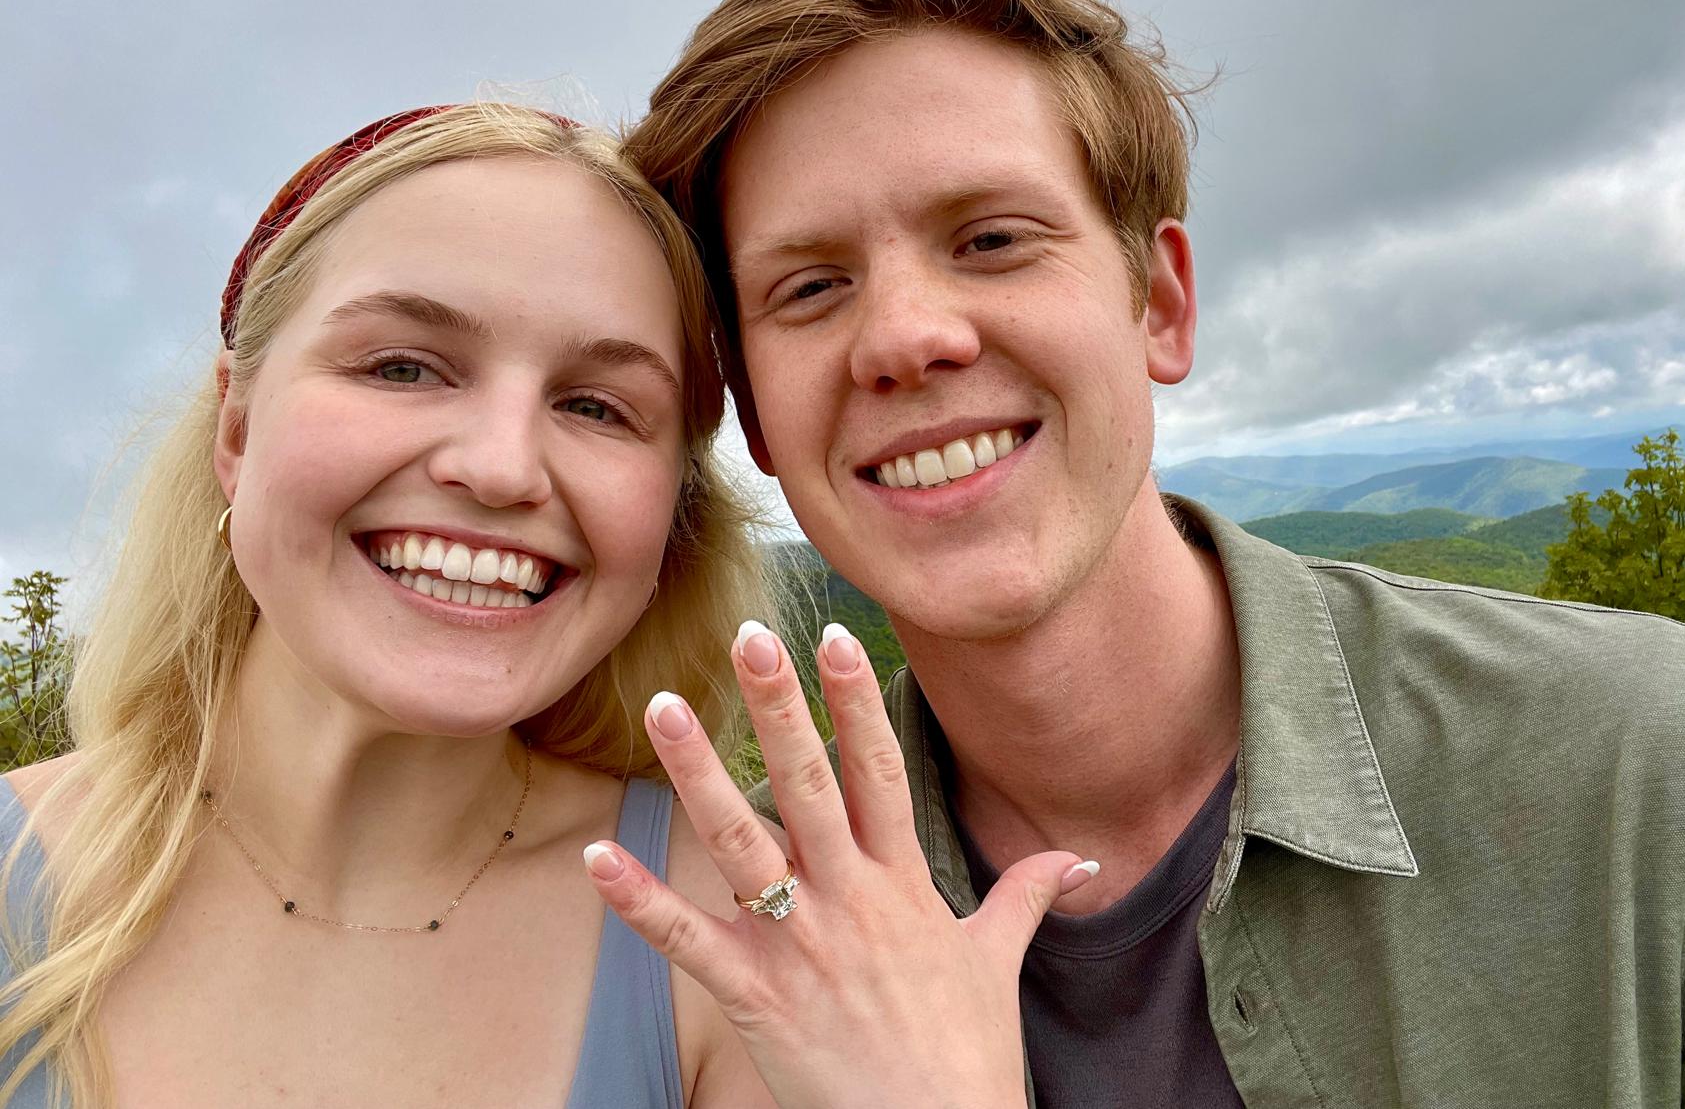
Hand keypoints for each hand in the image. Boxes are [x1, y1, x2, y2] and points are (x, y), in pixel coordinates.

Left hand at [582, 620, 1096, 1108]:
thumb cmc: (968, 1056)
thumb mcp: (998, 963)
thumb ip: (1028, 896)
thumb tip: (1080, 861)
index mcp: (904, 882)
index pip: (880, 770)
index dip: (855, 701)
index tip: (834, 635)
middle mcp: (851, 899)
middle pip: (810, 783)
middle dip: (778, 706)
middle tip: (748, 638)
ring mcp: (801, 945)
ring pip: (742, 842)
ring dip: (698, 774)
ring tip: (666, 708)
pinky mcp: (758, 997)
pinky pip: (690, 941)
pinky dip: (641, 900)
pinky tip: (597, 856)